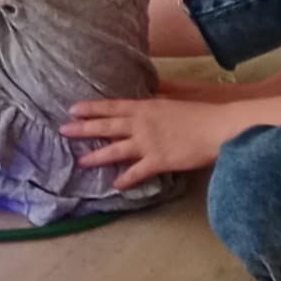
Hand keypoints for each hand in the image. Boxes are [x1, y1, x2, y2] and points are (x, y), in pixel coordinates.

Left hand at [62, 95, 232, 189]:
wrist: (217, 127)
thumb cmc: (199, 114)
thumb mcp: (174, 101)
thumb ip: (158, 100)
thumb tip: (150, 96)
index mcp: (145, 107)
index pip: (112, 106)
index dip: (91, 108)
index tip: (73, 109)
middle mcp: (141, 124)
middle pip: (106, 126)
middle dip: (83, 129)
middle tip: (63, 130)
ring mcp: (148, 142)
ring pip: (115, 149)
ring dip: (96, 156)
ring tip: (81, 161)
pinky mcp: (158, 160)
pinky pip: (137, 172)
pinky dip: (125, 179)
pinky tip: (115, 184)